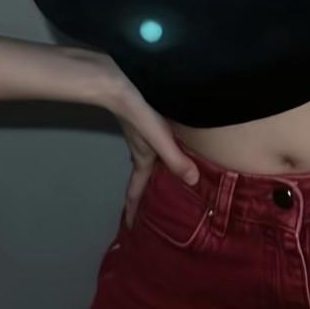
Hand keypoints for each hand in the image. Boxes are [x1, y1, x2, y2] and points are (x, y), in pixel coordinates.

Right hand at [93, 56, 200, 227]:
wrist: (116, 79)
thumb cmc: (136, 110)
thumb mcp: (158, 136)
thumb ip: (175, 159)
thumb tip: (193, 183)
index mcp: (142, 158)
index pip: (135, 190)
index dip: (133, 211)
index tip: (130, 230)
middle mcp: (140, 149)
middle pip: (143, 177)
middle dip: (146, 195)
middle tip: (155, 211)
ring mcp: (140, 134)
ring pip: (149, 160)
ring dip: (155, 173)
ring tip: (170, 181)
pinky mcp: (143, 119)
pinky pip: (154, 144)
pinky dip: (161, 153)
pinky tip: (174, 145)